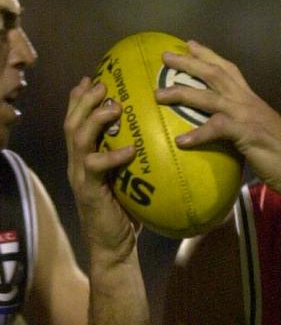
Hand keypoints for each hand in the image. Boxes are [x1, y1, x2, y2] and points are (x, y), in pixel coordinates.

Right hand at [64, 78, 139, 257]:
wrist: (114, 247)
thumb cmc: (128, 214)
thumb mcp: (132, 182)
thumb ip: (137, 163)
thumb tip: (164, 144)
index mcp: (86, 158)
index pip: (77, 121)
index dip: (82, 99)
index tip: (94, 78)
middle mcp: (78, 163)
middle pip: (72, 122)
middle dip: (86, 100)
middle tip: (102, 83)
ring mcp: (81, 176)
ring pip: (78, 138)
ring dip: (94, 119)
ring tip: (114, 106)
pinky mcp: (90, 191)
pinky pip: (96, 167)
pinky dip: (111, 155)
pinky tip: (129, 148)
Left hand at [155, 41, 280, 196]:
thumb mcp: (260, 133)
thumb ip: (243, 128)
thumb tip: (227, 134)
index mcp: (251, 100)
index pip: (228, 70)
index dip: (208, 56)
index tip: (190, 45)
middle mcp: (248, 101)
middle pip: (214, 73)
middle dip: (188, 62)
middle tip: (165, 56)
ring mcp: (247, 115)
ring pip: (208, 96)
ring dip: (181, 93)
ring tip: (159, 95)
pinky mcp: (246, 133)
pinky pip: (216, 129)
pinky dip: (197, 134)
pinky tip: (181, 142)